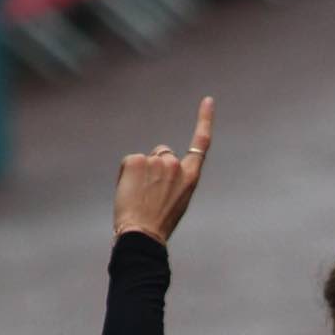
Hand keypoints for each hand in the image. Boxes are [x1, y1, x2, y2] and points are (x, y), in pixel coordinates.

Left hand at [112, 96, 214, 243]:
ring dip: (141, 173)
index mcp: (190, 176)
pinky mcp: (136, 160)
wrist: (143, 234)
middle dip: (155, 166)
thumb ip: (173, 178)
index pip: (201, 143)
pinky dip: (126, 174)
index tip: (208, 100)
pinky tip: (130, 192)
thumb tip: (157, 164)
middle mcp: (175, 165)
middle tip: (151, 193)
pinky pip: (130, 162)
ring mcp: (156, 161)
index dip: (205, 120)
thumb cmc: (159, 222)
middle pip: (162, 152)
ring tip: (141, 196)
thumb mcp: (177, 200)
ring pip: (145, 159)